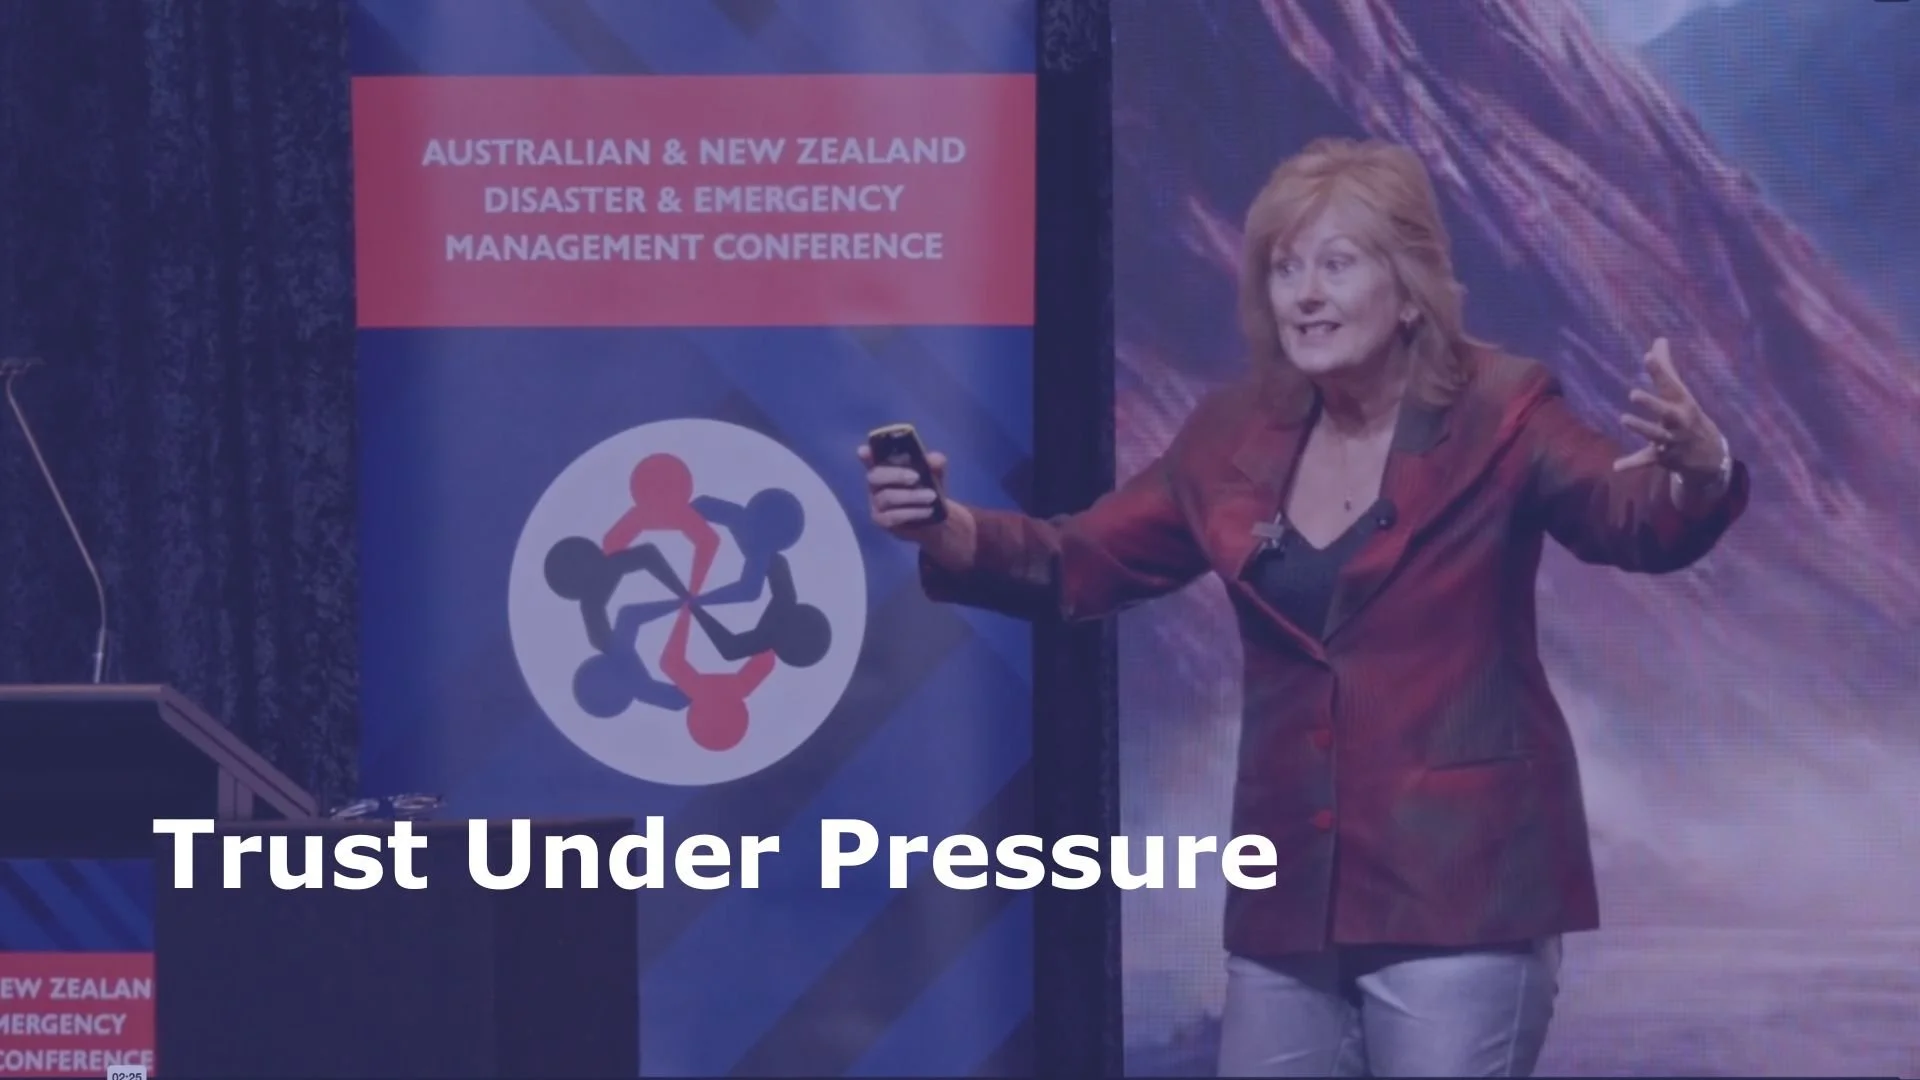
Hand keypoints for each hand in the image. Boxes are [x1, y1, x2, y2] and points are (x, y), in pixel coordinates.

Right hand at [856, 443, 976, 568]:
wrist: (934, 518)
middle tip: (916, 477)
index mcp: (884, 467)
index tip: (864, 452)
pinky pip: (893, 516)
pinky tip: (927, 511)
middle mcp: (875, 484)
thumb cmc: (928, 488)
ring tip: (931, 496)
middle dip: (896, 475)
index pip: (869, 458)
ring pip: (887, 497)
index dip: (865, 454)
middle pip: (875, 476)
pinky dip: (912, 512)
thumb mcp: (935, 474)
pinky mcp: (881, 521)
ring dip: (911, 496)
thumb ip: (934, 463)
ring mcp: (875, 503)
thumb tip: (933, 460)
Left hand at [1612, 337, 1725, 482]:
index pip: (1670, 385)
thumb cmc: (1687, 415)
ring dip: (1641, 428)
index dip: (1659, 371)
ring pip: (1656, 435)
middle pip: (1667, 411)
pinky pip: (1647, 461)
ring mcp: (1672, 440)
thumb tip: (1658, 339)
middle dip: (1652, 403)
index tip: (1648, 356)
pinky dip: (1633, 464)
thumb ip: (1665, 368)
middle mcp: (1679, 421)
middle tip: (1633, 393)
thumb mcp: (1679, 393)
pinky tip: (1617, 466)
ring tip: (1624, 418)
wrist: (1710, 454)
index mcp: (1682, 402)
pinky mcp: (1663, 458)